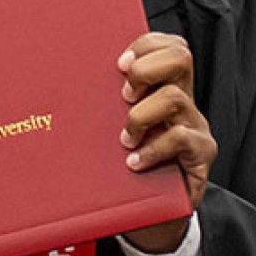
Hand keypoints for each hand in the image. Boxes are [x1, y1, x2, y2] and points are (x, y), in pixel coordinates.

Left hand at [117, 32, 216, 252]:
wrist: (152, 210)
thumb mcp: (111, 125)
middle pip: (181, 57)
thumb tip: (55, 78)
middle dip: (146, 69)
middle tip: (124, 94)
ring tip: (124, 139)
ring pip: (174, 98)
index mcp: (163, 87)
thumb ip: (101, 102)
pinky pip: (180, 139)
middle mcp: (183, 101)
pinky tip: (134, 162)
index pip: (169, 46)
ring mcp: (194, 126)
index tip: (118, 63)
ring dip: (140, 117)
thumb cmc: (125, 162)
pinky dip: (151, 150)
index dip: (146, 45)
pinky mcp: (200, 155)